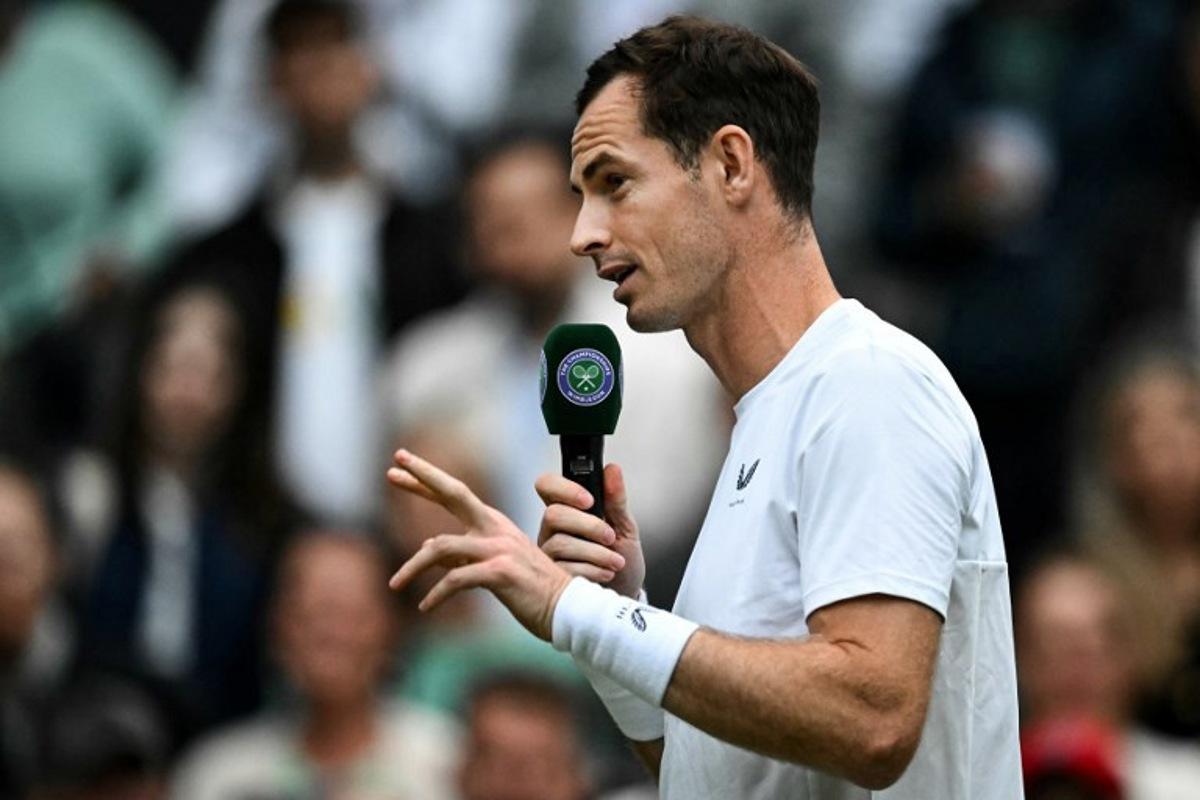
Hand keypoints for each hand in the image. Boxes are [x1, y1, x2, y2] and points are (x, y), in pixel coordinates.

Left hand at [386, 449, 571, 640]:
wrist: (567, 609)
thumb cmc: (531, 590)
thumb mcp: (494, 566)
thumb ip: (461, 553)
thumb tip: (425, 547)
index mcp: (494, 524)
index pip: (455, 493)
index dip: (427, 478)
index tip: (400, 465)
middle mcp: (495, 528)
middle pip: (454, 493)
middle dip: (421, 479)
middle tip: (391, 471)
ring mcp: (499, 547)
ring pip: (440, 546)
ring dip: (411, 566)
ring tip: (395, 583)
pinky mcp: (500, 572)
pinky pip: (454, 579)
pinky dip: (435, 595)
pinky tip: (425, 607)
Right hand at [535, 463, 645, 598]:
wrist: (626, 592)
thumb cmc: (623, 558)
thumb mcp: (626, 527)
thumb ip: (617, 500)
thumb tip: (613, 470)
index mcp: (568, 509)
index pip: (547, 486)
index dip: (563, 488)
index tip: (589, 500)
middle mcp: (553, 529)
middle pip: (553, 514)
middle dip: (588, 526)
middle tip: (610, 537)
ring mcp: (549, 553)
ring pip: (560, 543)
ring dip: (595, 552)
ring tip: (615, 561)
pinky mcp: (552, 577)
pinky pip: (564, 568)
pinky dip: (592, 570)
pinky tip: (605, 573)